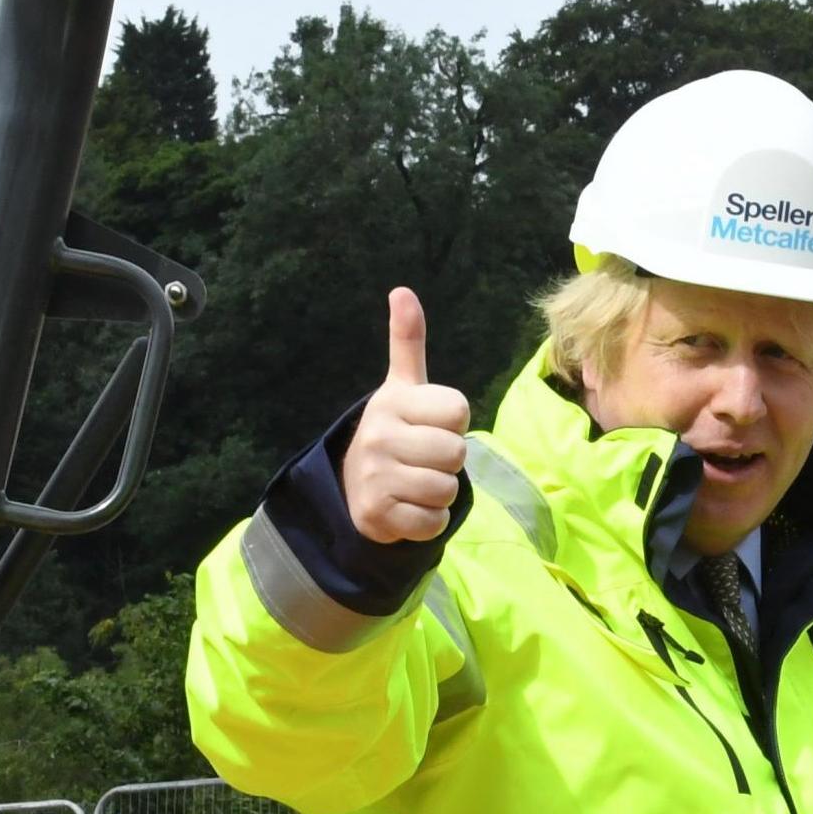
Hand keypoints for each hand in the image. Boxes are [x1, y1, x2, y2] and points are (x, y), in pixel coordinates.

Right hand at [340, 287, 471, 542]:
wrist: (354, 486)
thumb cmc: (395, 431)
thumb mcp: (401, 387)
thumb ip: (407, 342)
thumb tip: (403, 291)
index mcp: (392, 402)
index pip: (458, 411)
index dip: (455, 421)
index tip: (432, 423)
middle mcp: (379, 437)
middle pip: (456, 452)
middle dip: (450, 460)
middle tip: (426, 457)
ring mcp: (377, 478)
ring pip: (447, 488)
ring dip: (441, 491)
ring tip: (418, 481)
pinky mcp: (379, 516)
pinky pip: (433, 522)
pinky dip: (430, 521)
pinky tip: (410, 507)